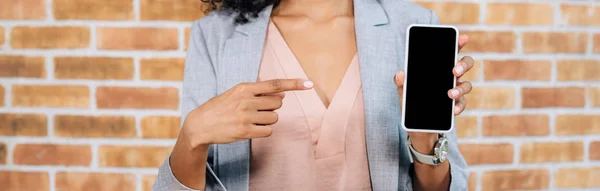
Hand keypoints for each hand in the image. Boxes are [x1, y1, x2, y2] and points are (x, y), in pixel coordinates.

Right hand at [180, 79, 312, 149]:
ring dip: (267, 121)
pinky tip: (250, 129)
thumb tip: (282, 93)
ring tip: (250, 120)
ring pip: (274, 118)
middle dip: (272, 108)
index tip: (309, 84)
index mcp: (244, 88)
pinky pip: (268, 131)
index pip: (274, 84)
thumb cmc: (221, 107)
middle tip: (256, 110)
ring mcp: (246, 116)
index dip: (294, 84)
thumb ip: (259, 92)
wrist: (200, 124)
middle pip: (278, 103)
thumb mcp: (236, 93)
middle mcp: (246, 100)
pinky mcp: (245, 131)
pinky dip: (263, 131)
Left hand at [396, 34, 473, 152]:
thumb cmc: (412, 105)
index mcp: (438, 70)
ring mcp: (455, 92)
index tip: (462, 38)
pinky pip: (463, 104)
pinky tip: (453, 110)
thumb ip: (401, 83)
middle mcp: (450, 78)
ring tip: (449, 95)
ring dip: (460, 88)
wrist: (418, 129)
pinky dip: (458, 106)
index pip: (450, 53)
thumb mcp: (403, 94)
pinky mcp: (456, 107)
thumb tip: (400, 74)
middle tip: (454, 70)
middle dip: (462, 65)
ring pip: (467, 85)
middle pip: (465, 65)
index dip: (458, 44)